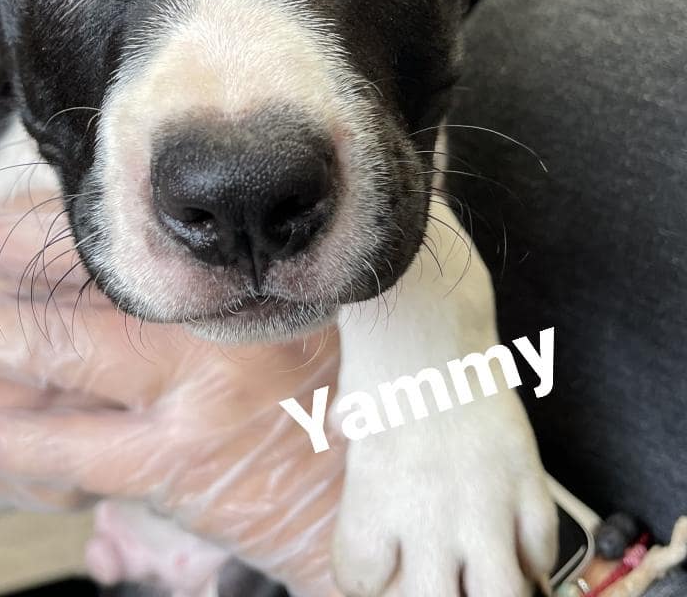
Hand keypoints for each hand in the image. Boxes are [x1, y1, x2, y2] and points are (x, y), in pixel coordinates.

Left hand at [0, 201, 343, 595]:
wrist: (370, 484)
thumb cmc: (331, 382)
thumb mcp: (285, 305)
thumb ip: (213, 277)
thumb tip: (111, 253)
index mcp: (228, 268)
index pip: (115, 228)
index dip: (40, 218)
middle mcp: (205, 316)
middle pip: (71, 275)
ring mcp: (186, 390)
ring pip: (53, 353)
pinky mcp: (173, 464)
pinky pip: (68, 451)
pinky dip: (8, 442)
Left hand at [331, 197, 556, 595]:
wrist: (432, 317)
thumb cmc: (382, 360)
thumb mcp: (352, 414)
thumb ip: (355, 454)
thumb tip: (344, 440)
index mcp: (374, 498)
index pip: (359, 578)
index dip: (365, 574)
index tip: (374, 558)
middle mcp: (428, 511)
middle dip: (424, 594)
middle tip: (427, 570)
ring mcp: (484, 500)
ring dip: (487, 590)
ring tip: (476, 571)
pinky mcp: (528, 479)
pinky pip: (540, 553)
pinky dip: (528, 559)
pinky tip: (510, 540)